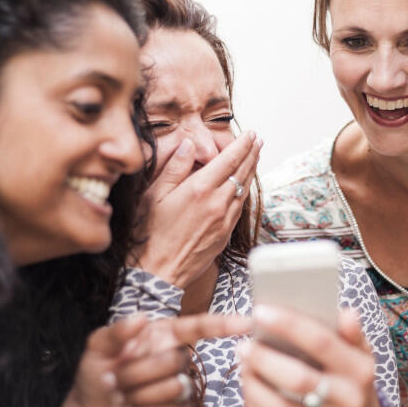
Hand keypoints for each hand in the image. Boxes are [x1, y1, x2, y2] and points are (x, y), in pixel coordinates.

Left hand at [51, 313, 252, 406]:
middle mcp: (176, 357)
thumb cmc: (96, 374)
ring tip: (126, 394)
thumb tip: (141, 318)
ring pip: (175, 388)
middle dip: (139, 373)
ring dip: (140, 395)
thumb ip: (116, 331)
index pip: (199, 327)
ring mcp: (180, 386)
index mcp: (163, 335)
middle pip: (177, 361)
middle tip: (118, 378)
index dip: (224, 324)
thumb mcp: (96, 347)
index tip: (247, 322)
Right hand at [131, 131, 261, 286]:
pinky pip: (240, 207)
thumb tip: (190, 144)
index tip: (250, 134)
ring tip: (254, 158)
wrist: (158, 272)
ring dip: (251, 171)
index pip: (229, 160)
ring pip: (244, 189)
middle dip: (252, 154)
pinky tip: (243, 187)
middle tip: (258, 141)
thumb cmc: (149, 234)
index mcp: (199, 189)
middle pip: (242, 172)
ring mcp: (224, 220)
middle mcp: (217, 203)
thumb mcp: (153, 195)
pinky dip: (244, 192)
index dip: (242, 145)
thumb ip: (175, 167)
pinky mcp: (225, 234)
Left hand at [238, 307, 380, 406]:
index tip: (261, 312)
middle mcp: (346, 401)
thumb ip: (352, 333)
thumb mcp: (361, 354)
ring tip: (243, 363)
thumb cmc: (354, 381)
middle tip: (244, 344)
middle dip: (264, 359)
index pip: (321, 343)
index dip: (289, 325)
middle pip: (298, 379)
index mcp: (359, 371)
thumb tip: (348, 312)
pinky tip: (249, 385)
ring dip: (254, 384)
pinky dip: (254, 404)